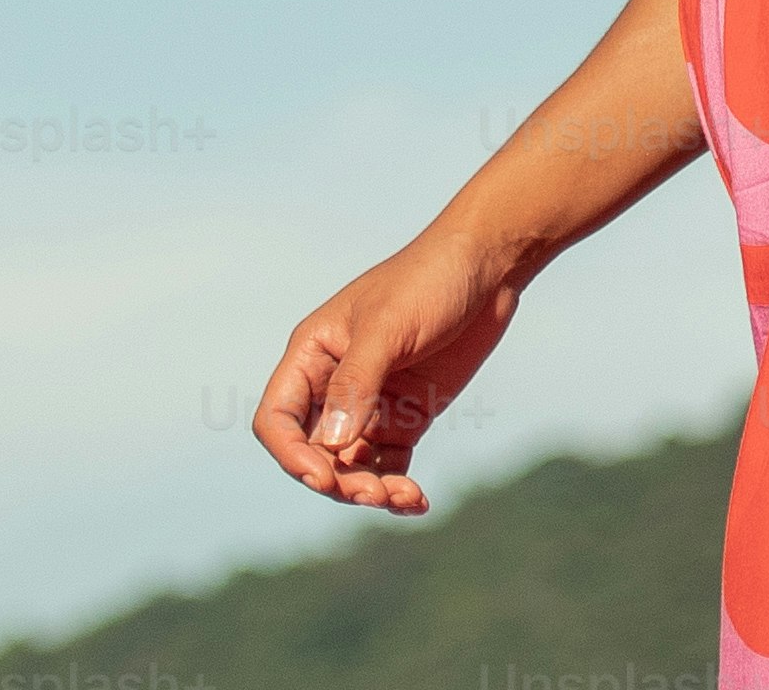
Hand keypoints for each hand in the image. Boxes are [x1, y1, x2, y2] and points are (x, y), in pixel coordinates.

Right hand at [252, 225, 525, 514]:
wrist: (489, 266)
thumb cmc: (429, 280)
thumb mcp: (388, 327)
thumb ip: (357, 382)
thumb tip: (333, 446)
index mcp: (312, 356)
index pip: (278, 420)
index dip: (291, 455)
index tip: (323, 477)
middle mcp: (334, 385)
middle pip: (315, 454)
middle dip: (337, 481)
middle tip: (374, 494)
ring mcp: (371, 404)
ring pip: (352, 468)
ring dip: (369, 491)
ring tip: (406, 497)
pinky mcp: (408, 416)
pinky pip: (390, 467)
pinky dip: (398, 489)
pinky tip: (418, 502)